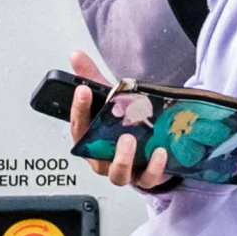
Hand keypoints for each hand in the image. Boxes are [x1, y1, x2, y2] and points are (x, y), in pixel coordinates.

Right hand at [62, 48, 171, 190]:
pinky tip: (159, 152)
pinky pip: (146, 178)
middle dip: (98, 141)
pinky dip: (153, 167)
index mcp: (91, 140)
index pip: (78, 126)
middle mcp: (103, 158)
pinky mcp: (145, 177)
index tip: (83, 90)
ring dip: (122, 159)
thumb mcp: (110, 100)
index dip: (79, 108)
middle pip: (93, 155)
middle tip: (108, 122)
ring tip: (131, 141)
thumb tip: (77, 56)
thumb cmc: (125, 126)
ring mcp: (124, 170)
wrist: (150, 147)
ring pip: (117, 174)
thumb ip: (93, 78)